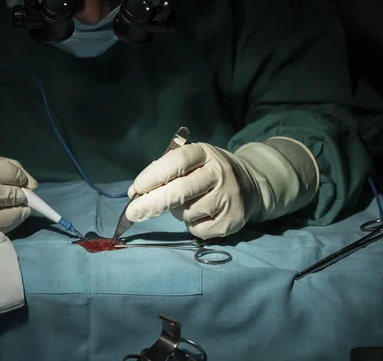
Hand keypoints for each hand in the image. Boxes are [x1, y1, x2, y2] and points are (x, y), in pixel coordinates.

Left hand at [125, 143, 260, 238]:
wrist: (250, 185)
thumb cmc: (208, 172)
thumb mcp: (193, 161)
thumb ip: (165, 171)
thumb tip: (135, 192)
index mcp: (205, 153)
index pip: (177, 161)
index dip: (153, 175)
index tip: (136, 189)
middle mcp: (219, 173)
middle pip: (180, 191)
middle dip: (151, 204)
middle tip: (132, 213)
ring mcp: (227, 197)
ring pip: (186, 213)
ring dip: (177, 213)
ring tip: (188, 204)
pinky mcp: (231, 220)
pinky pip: (197, 229)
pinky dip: (192, 225)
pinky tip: (201, 215)